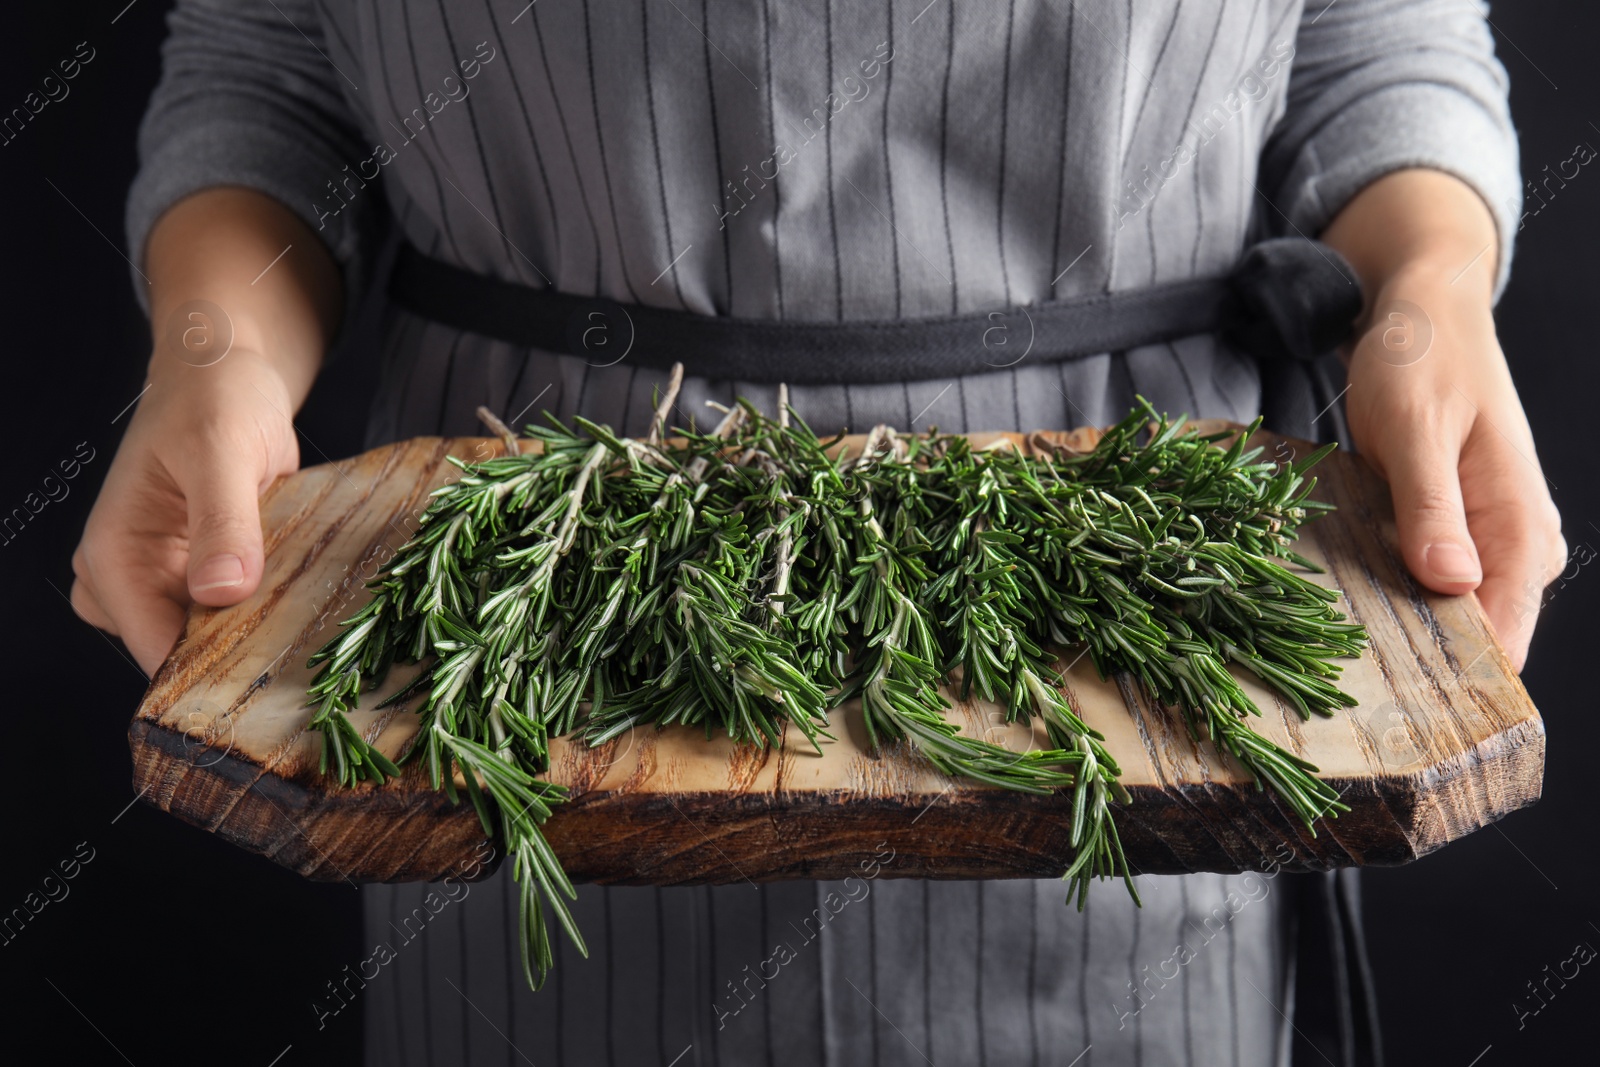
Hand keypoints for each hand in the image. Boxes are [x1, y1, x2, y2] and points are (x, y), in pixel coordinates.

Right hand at [71, 350, 299, 673]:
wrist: (229, 372)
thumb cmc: (214, 399)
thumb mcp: (221, 450)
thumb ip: (221, 521)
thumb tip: (220, 592)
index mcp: (115, 555)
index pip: (152, 647)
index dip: (206, 675)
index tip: (270, 682)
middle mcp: (133, 577)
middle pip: (181, 653)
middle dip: (237, 660)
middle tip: (307, 655)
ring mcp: (171, 579)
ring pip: (211, 639)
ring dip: (258, 636)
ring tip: (313, 623)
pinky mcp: (209, 574)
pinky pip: (235, 614)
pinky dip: (268, 613)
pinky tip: (308, 604)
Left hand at [1343, 274, 1563, 670]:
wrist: (1423, 314)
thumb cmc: (1421, 362)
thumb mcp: (1415, 428)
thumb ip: (1431, 507)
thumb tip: (1453, 583)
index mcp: (1521, 527)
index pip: (1508, 634)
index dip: (1462, 683)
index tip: (1405, 718)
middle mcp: (1516, 546)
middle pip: (1481, 638)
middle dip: (1424, 668)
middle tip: (1350, 693)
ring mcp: (1487, 543)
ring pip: (1452, 617)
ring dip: (1402, 635)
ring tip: (1337, 656)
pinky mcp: (1453, 534)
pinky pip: (1430, 589)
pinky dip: (1393, 601)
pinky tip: (1347, 610)